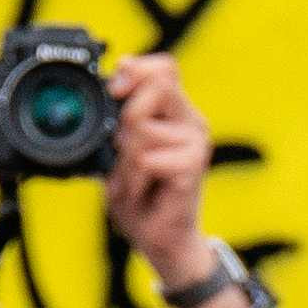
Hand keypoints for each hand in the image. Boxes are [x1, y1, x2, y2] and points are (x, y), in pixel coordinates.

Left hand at [102, 52, 217, 299]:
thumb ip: (117, 120)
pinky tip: (140, 192)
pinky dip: (132, 179)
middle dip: (125, 115)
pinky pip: (147, 158)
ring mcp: (195, 142)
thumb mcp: (118, 152)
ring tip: (130, 181)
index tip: (115, 90)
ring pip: (143, 127)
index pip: (164, 67)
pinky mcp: (194, 165)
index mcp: (174, 112)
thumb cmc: (140, 197)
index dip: (137, 70)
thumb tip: (111, 82)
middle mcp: (190, 120)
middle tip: (120, 148)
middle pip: (157, 84)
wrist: (159, 241)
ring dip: (123, 160)